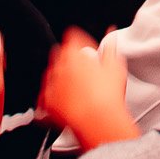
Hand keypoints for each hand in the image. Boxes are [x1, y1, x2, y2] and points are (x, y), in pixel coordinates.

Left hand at [37, 28, 135, 149]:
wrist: (98, 122)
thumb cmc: (107, 95)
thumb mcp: (114, 65)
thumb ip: (109, 47)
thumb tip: (110, 36)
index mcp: (73, 52)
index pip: (71, 37)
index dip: (80, 42)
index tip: (87, 50)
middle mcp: (58, 66)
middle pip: (59, 55)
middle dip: (69, 60)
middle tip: (83, 70)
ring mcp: (51, 85)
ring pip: (51, 75)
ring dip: (60, 78)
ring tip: (75, 88)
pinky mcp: (46, 104)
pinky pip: (44, 98)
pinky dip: (50, 99)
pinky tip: (62, 102)